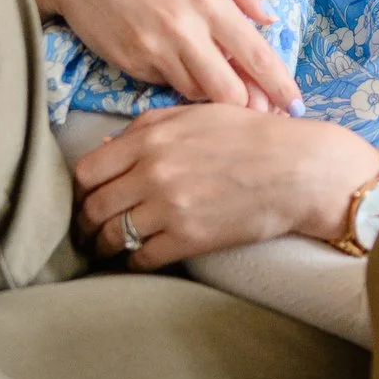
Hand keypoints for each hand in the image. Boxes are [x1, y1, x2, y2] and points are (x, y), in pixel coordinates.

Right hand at [3, 0, 301, 111]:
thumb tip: (267, 16)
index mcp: (208, 0)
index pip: (255, 54)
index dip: (279, 84)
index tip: (296, 104)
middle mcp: (184, 31)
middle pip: (229, 91)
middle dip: (249, 104)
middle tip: (261, 110)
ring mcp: (154, 52)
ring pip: (197, 93)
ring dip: (214, 96)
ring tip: (225, 93)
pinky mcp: (130, 64)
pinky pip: (165, 84)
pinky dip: (180, 83)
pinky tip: (183, 73)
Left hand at [70, 103, 378, 267]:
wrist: (298, 169)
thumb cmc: (250, 136)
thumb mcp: (195, 115)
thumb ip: (147, 126)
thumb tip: (106, 146)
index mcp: (150, 138)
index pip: (87, 170)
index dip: (79, 189)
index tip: (84, 197)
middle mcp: (152, 173)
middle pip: (94, 207)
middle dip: (84, 223)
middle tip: (86, 232)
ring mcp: (169, 208)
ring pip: (113, 236)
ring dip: (104, 246)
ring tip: (104, 250)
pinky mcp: (190, 239)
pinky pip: (142, 259)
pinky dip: (133, 263)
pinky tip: (137, 260)